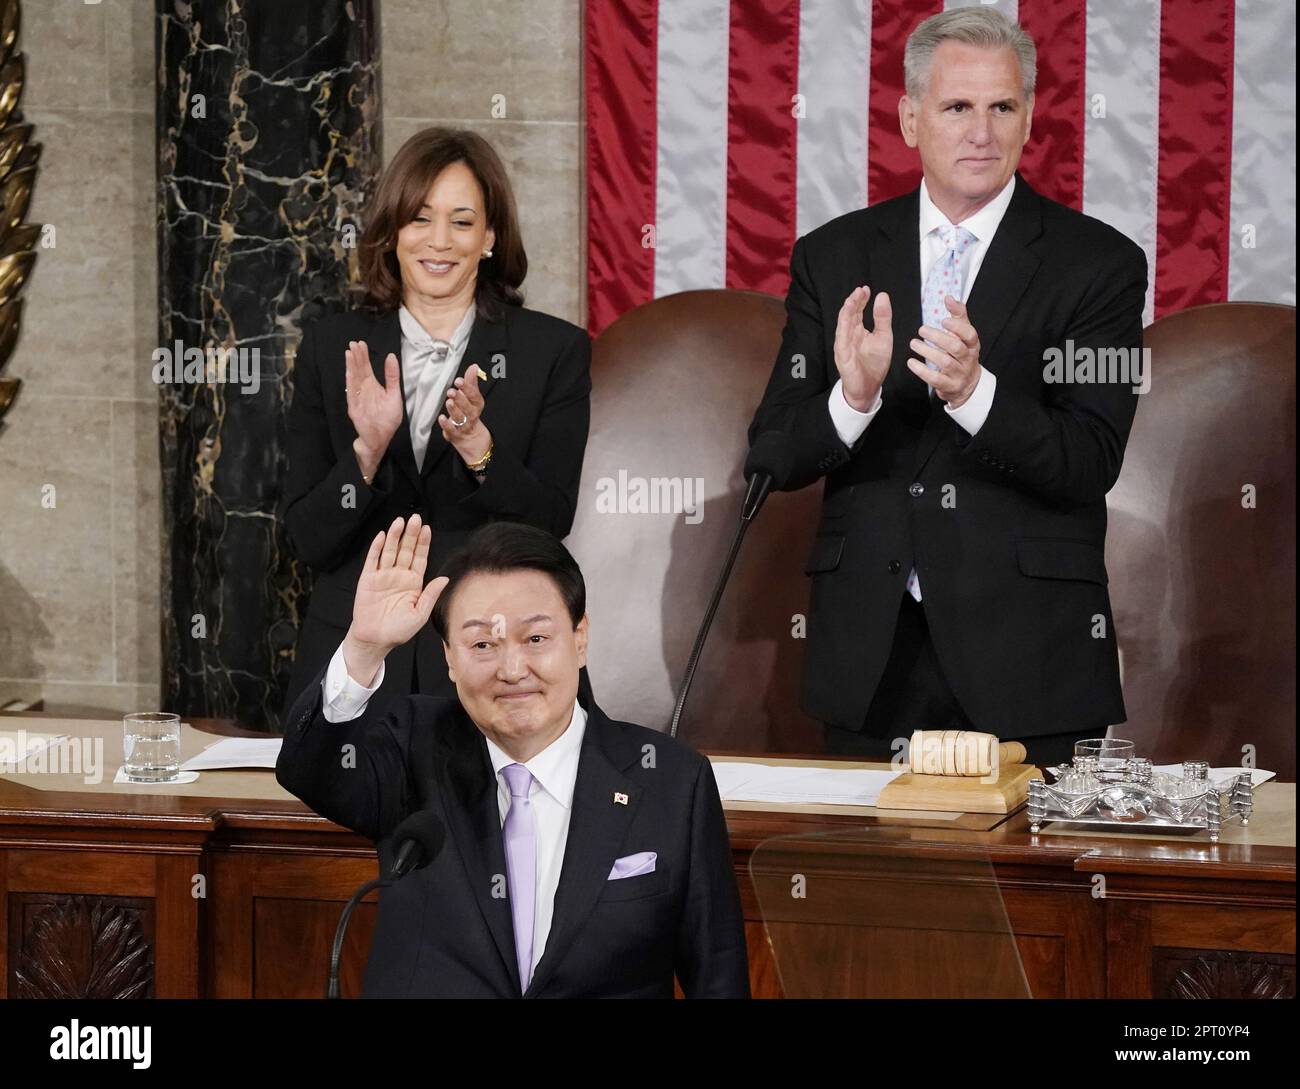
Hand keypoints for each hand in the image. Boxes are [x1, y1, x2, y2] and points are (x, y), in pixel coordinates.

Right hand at [342, 515, 446, 684]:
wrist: (374, 639)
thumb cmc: (398, 630)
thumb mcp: (420, 614)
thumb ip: (430, 595)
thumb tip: (444, 578)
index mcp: (413, 583)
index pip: (420, 558)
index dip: (424, 543)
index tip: (427, 529)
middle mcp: (399, 576)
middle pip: (406, 550)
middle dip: (411, 534)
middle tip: (415, 518)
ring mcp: (383, 576)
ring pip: (390, 551)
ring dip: (394, 536)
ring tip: (400, 521)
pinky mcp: (368, 580)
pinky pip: (372, 560)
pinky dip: (376, 548)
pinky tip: (381, 536)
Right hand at [345, 340, 403, 477]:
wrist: (381, 439)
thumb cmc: (387, 419)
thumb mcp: (394, 395)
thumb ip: (392, 377)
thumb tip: (391, 356)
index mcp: (372, 386)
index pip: (366, 368)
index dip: (363, 356)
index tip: (361, 343)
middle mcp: (363, 390)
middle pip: (358, 370)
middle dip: (356, 357)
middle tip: (354, 343)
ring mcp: (357, 399)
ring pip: (353, 379)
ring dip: (351, 366)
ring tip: (349, 353)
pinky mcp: (355, 409)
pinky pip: (352, 394)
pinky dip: (351, 383)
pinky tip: (349, 372)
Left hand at [438, 364, 491, 464]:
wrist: (471, 437)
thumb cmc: (470, 413)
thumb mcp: (472, 398)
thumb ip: (471, 382)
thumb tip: (474, 367)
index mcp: (477, 405)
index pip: (475, 397)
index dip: (468, 388)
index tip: (459, 381)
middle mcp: (471, 416)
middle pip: (468, 408)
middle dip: (460, 399)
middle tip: (452, 391)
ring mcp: (463, 425)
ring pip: (460, 418)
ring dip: (454, 410)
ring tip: (449, 401)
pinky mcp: (455, 434)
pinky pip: (451, 430)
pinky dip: (446, 424)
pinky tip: (442, 417)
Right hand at [834, 286, 891, 410]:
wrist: (869, 387)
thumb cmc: (874, 363)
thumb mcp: (884, 337)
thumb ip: (883, 318)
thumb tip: (882, 295)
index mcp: (858, 330)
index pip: (857, 310)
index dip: (860, 299)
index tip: (866, 289)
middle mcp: (849, 335)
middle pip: (849, 315)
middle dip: (853, 302)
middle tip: (860, 290)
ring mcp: (844, 345)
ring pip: (842, 325)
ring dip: (846, 313)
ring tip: (851, 300)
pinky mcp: (843, 356)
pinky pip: (841, 341)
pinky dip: (843, 329)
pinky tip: (846, 319)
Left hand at [907, 295, 982, 406]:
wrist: (967, 385)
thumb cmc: (962, 355)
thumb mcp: (964, 336)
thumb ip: (958, 316)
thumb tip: (949, 297)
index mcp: (972, 345)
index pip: (969, 334)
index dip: (957, 327)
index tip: (943, 320)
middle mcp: (968, 359)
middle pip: (955, 347)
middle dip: (938, 337)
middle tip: (921, 329)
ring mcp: (959, 374)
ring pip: (945, 362)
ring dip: (927, 352)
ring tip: (914, 343)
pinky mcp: (949, 386)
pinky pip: (935, 379)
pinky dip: (922, 371)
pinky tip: (911, 362)